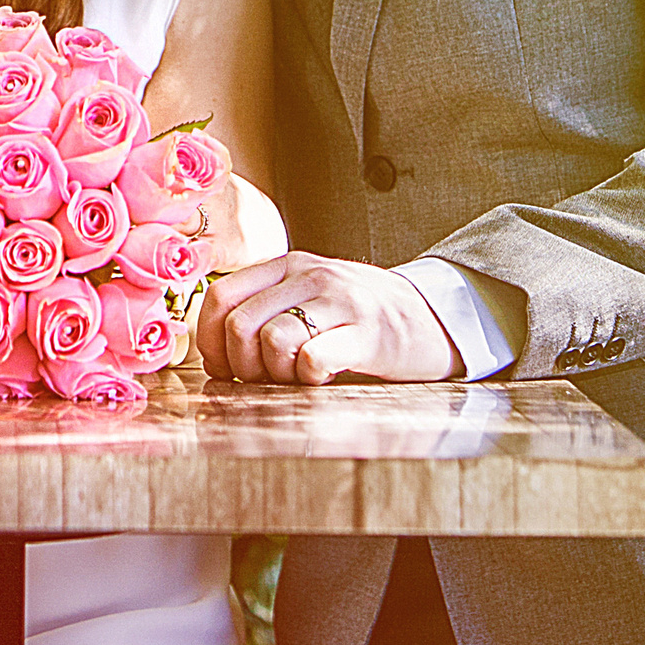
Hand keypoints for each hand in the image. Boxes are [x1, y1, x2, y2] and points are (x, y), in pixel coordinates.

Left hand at [196, 252, 463, 384]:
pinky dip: (308, 378)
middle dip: (242, 367)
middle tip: (266, 379)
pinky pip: (312, 358)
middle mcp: (309, 275)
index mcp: (287, 266)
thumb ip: (266, 308)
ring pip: (271, 340)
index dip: (210, 342)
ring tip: (299, 376)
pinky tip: (323, 377)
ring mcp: (340, 299)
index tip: (226, 369)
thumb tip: (214, 351)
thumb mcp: (309, 296)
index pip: (221, 296)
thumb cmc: (359, 318)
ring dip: (276, 373)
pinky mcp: (367, 331)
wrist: (433, 316)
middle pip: (240, 325)